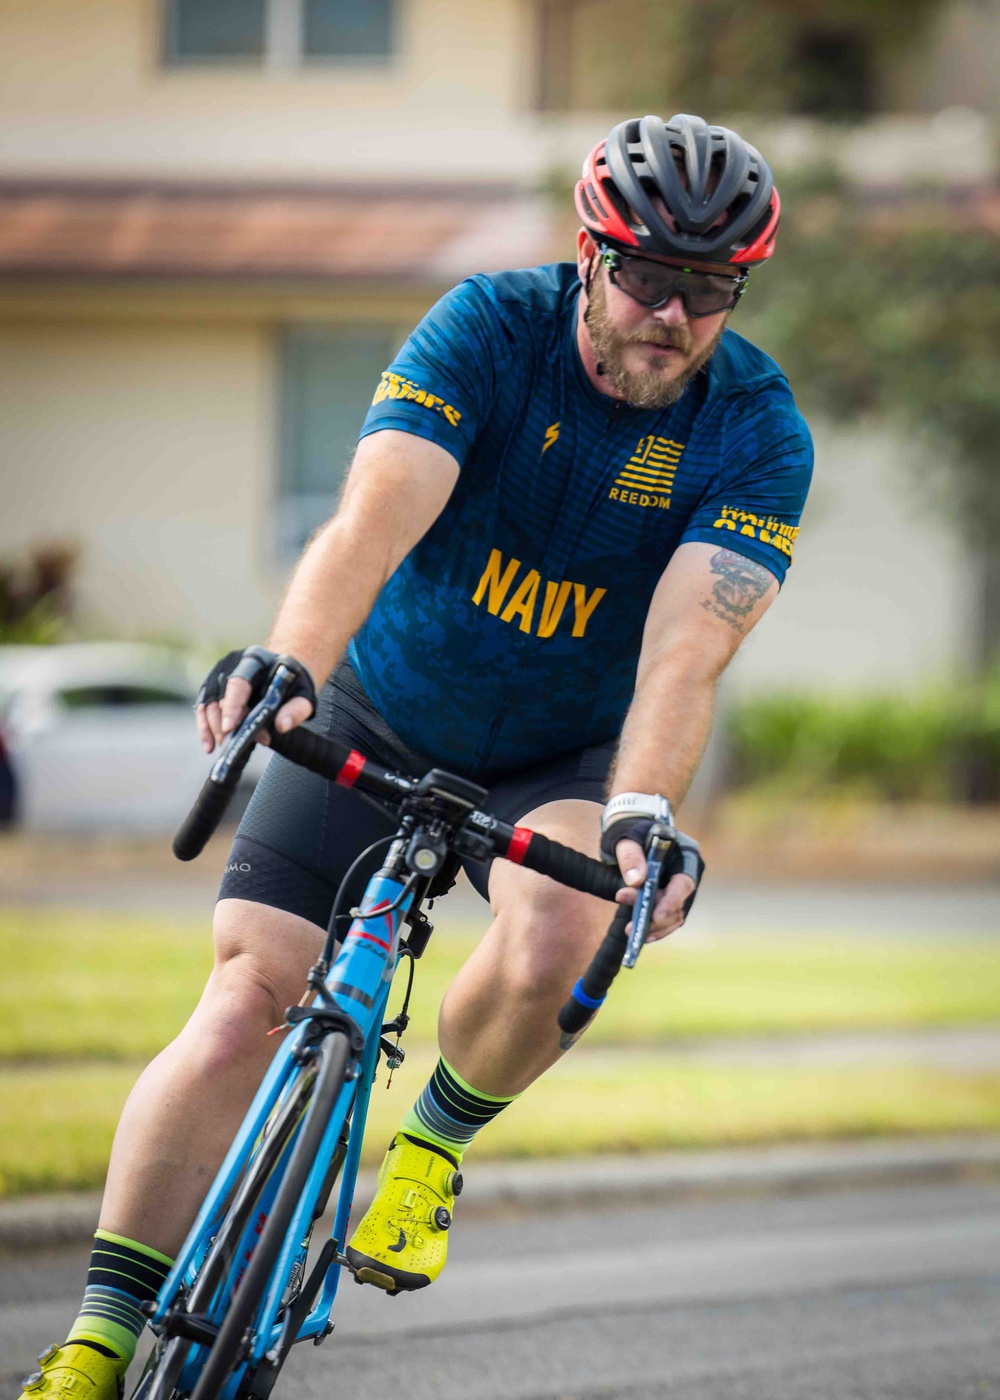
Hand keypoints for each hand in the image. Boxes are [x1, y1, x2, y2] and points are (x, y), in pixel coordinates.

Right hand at [195, 647, 315, 753]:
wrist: (284, 669)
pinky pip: (204, 707)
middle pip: (220, 695)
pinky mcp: (214, 686)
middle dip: (223, 723)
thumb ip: (297, 709)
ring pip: (208, 703)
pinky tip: (209, 745)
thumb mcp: (304, 695)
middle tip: (231, 744)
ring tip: (218, 747)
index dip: (232, 706)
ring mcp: (219, 674)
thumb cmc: (294, 683)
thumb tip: (282, 726)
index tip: (230, 728)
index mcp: (255, 660)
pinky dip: (205, 727)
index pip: (238, 683)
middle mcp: (232, 664)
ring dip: (211, 728)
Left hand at [613, 838, 694, 941]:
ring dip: (654, 927)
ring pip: (674, 916)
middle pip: (679, 905)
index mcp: (686, 855)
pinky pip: (667, 918)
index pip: (683, 883)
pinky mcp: (669, 898)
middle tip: (632, 926)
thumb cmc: (632, 831)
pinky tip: (638, 935)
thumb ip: (631, 856)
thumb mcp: (627, 839)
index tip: (655, 916)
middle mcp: (687, 874)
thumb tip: (636, 881)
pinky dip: (654, 928)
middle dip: (656, 919)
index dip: (671, 902)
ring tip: (631, 932)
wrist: (632, 832)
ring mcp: (679, 888)